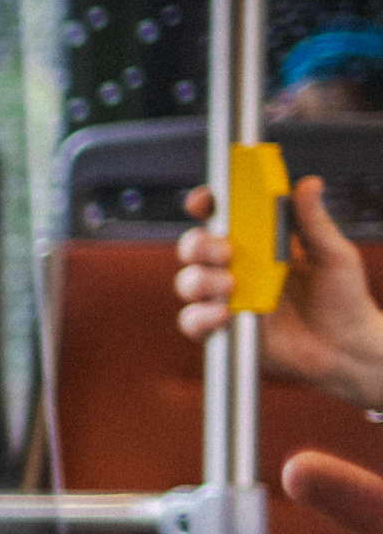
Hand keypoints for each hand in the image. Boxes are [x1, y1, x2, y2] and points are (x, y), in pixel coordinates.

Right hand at [177, 178, 382, 411]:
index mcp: (261, 243)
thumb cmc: (343, 299)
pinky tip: (224, 314)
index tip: (206, 200)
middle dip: (198, 244)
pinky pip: (192, 320)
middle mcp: (238, 267)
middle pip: (195, 246)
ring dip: (200, 280)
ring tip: (231, 285)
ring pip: (188, 280)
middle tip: (224, 251)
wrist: (344, 349)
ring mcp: (227, 298)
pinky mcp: (222, 328)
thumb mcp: (333, 254)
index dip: (208, 204)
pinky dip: (201, 316)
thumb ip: (314, 221)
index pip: (224, 216)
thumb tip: (309, 184)